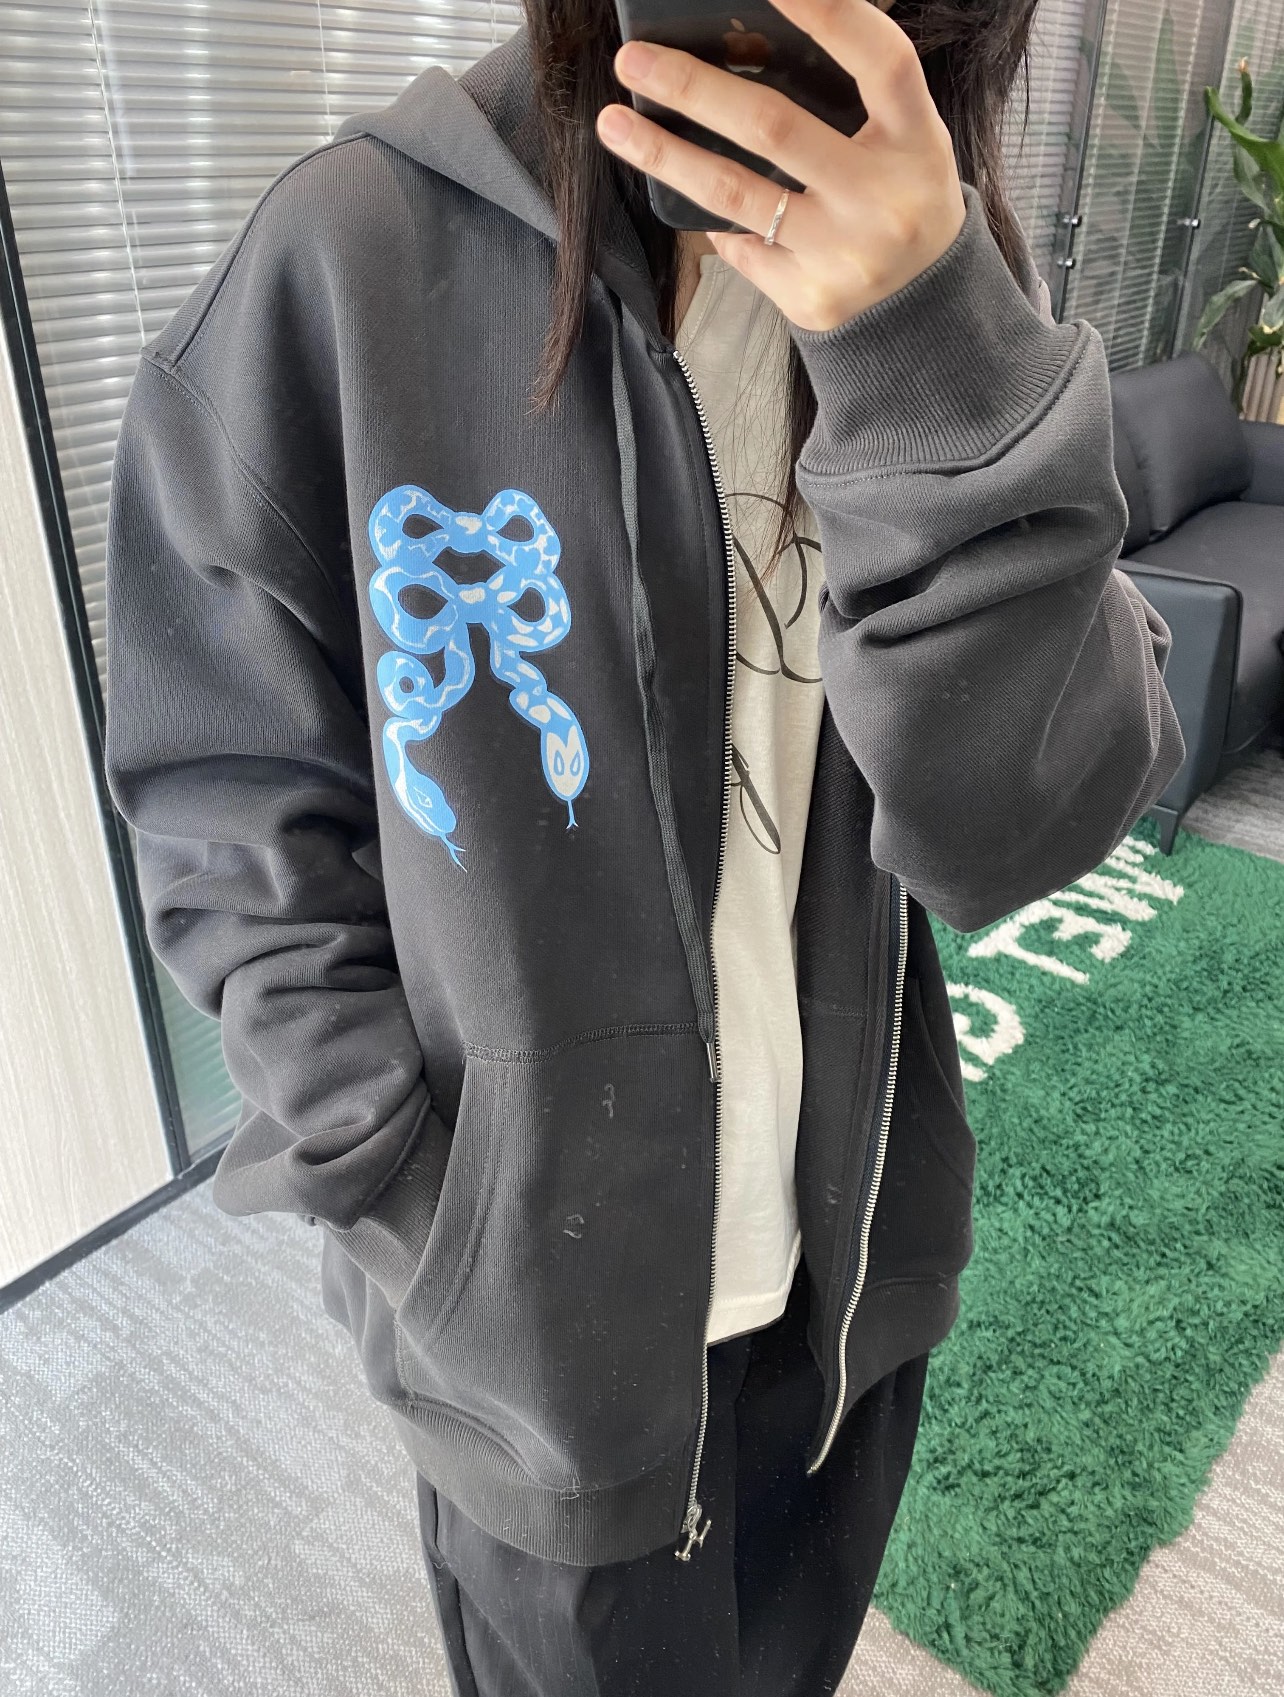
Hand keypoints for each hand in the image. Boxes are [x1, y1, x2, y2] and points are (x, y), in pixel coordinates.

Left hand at [595, 0, 966, 333]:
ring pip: (734, 194)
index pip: (880, 60)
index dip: (828, 12)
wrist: (924, 307)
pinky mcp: (810, 297)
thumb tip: (746, 46)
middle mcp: (882, 198)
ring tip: (614, 124)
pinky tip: (689, 196)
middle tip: (634, 61)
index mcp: (915, 140)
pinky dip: (714, 221)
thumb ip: (850, 96)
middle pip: (774, 127)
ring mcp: (844, 253)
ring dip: (664, 155)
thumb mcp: (903, 140)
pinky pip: (740, 246)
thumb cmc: (899, 199)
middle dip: (692, 89)